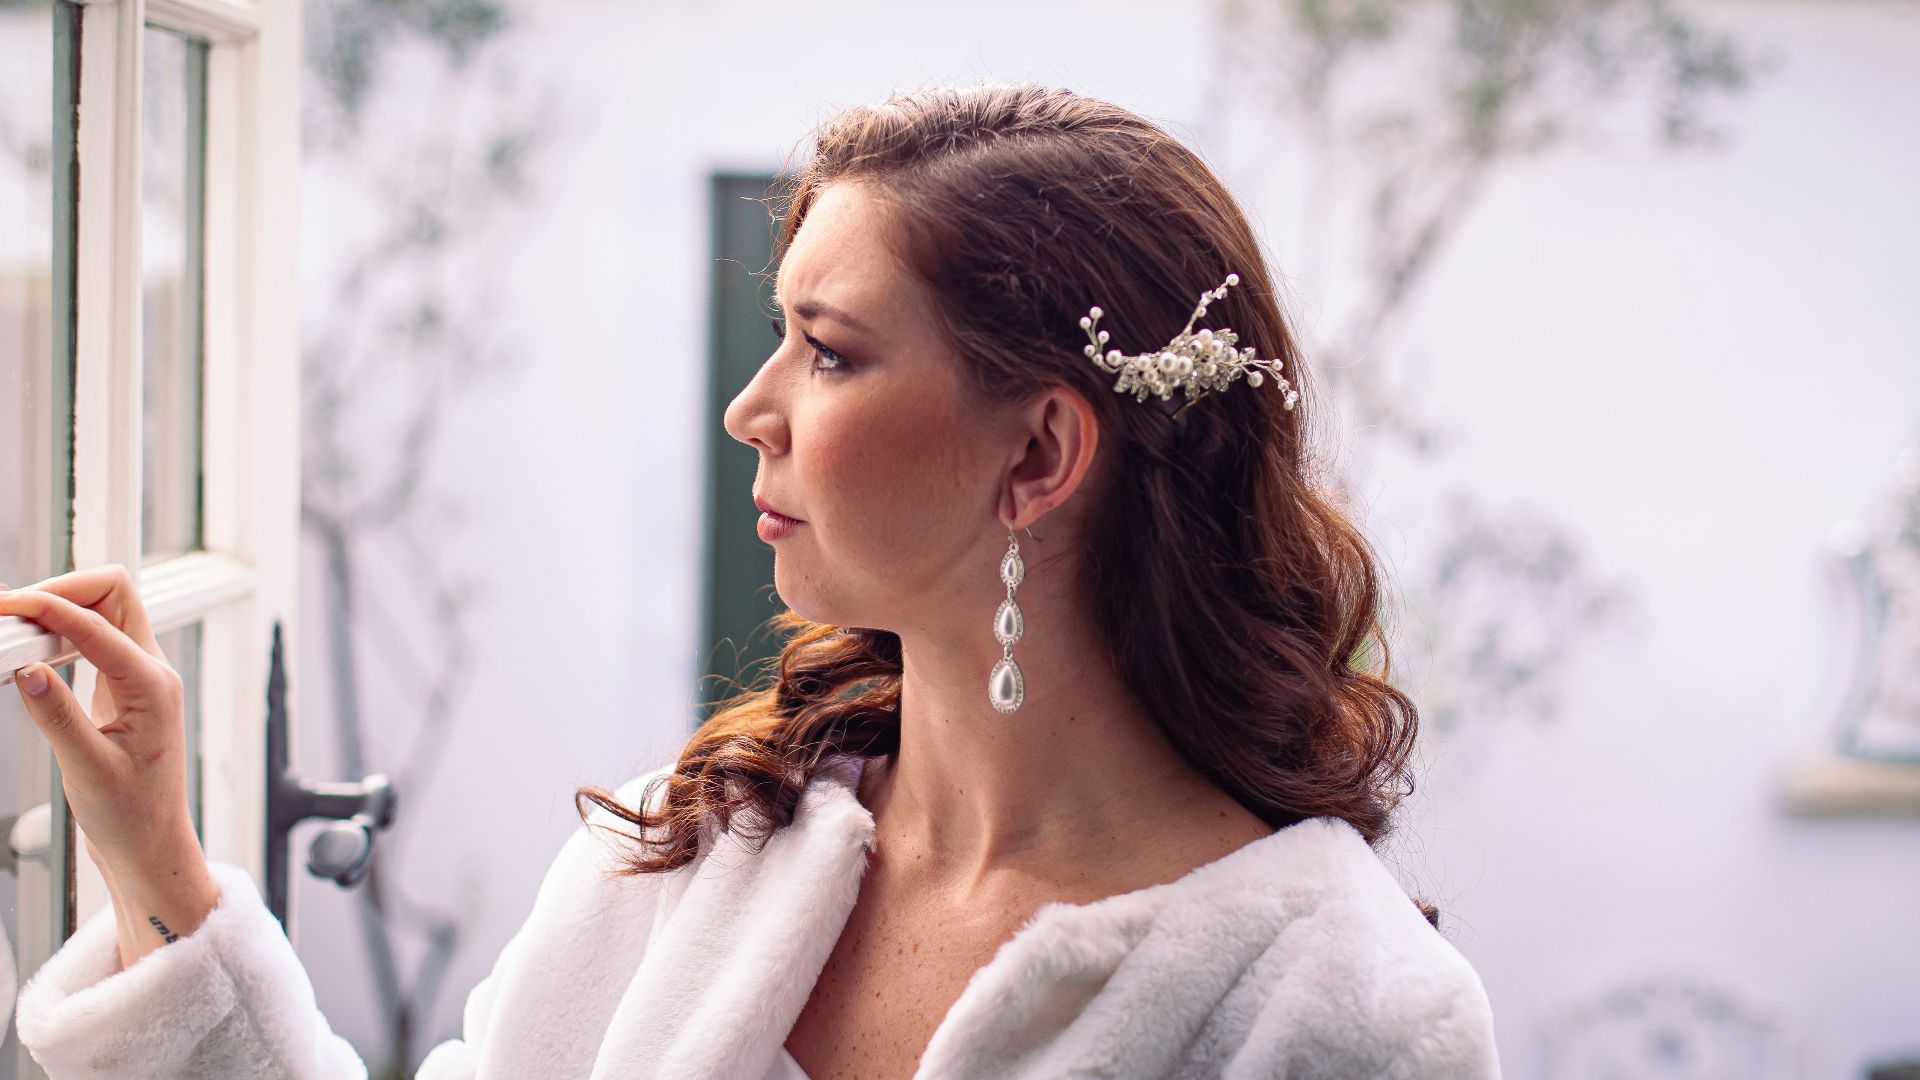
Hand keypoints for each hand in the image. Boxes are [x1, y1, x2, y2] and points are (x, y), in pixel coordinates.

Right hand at [1, 564, 202, 880]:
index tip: (6, 607)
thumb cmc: (131, 815)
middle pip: (115, 594)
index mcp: (153, 686)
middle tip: (11, 610)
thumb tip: (27, 668)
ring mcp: (140, 677)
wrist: (150, 844)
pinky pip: (95, 639)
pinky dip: (61, 632)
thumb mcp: (86, 768)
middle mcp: (153, 672)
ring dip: (61, 607)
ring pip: (106, 611)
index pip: (98, 624)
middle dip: (63, 589)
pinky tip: (31, 651)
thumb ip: (56, 716)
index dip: (48, 607)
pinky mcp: (123, 688)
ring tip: (15, 628)